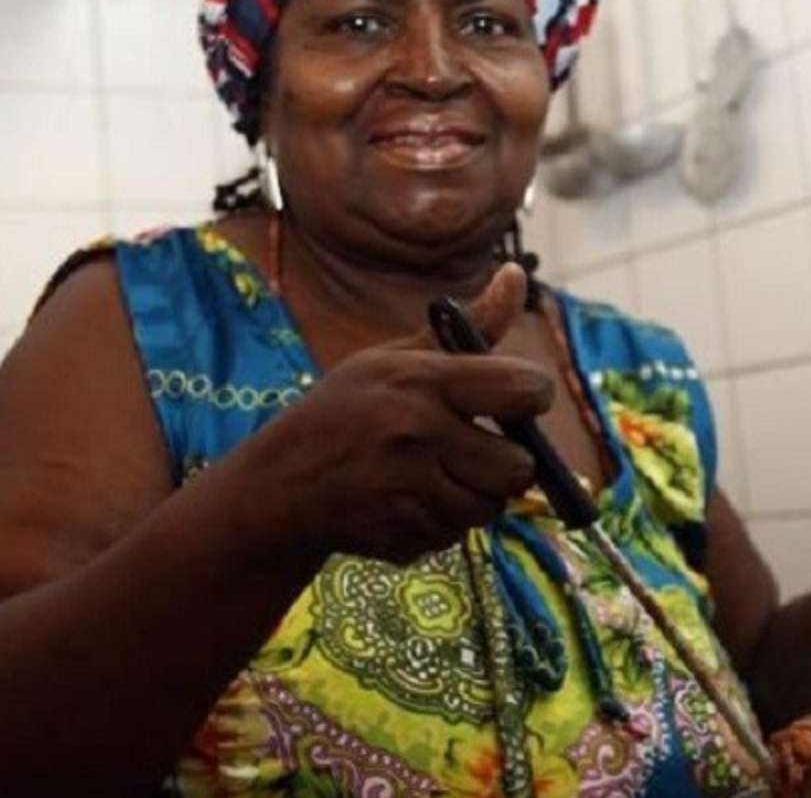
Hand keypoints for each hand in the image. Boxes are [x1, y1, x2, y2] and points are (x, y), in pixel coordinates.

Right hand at [280, 263, 553, 564]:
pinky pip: (456, 536)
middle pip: (517, 467)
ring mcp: (407, 489)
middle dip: (508, 463)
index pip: (524, 390)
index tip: (518, 401)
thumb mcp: (396, 358)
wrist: (278, 482)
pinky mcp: (400, 534)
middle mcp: (418, 433)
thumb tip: (517, 275)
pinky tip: (409, 501)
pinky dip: (443, 523)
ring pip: (491, 508)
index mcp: (423, 381)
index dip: (532, 397)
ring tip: (438, 475)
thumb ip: (467, 326)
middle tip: (478, 450)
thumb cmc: (347, 408)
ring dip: (475, 496)